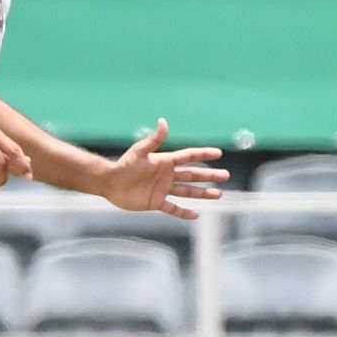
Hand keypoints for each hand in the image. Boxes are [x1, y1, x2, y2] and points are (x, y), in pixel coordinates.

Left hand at [102, 118, 228, 219]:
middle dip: (209, 175)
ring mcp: (163, 189)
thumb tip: (164, 121)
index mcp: (165, 161)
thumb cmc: (124, 165)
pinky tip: (197, 214)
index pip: (189, 157)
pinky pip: (173, 209)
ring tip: (219, 194)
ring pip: (188, 191)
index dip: (203, 154)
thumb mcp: (140, 151)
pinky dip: (184, 213)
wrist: (110, 183)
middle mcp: (167, 175)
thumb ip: (154, 139)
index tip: (218, 153)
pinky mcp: (156, 202)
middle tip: (226, 175)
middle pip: (193, 174)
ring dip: (203, 193)